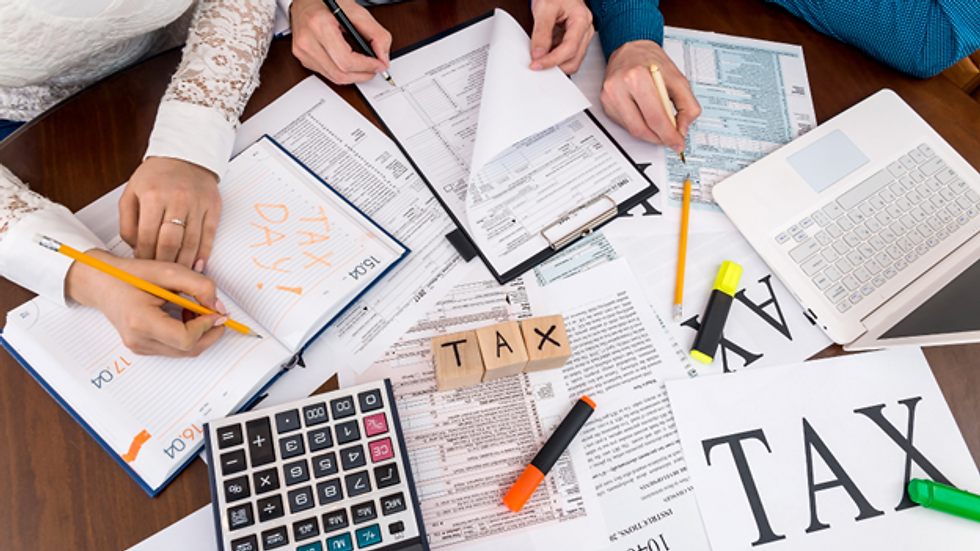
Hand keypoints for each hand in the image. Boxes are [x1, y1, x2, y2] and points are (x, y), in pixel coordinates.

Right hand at [65, 249, 226, 356]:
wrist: (102, 282)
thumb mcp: (169, 272)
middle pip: (188, 350)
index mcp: (140, 321)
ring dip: (199, 333)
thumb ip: (199, 287)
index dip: (206, 326)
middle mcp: (138, 340)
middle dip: (209, 333)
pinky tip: (184, 316)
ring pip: (183, 351)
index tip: (215, 311)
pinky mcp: (142, 347)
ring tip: (195, 310)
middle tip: (218, 315)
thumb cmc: (130, 275)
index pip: (185, 338)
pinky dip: (186, 335)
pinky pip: (173, 348)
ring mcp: (139, 347)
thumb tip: (218, 308)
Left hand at [119, 157, 220, 271]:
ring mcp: (197, 204)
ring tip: (178, 274)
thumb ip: (128, 223)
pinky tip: (197, 264)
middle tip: (161, 275)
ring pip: (190, 243)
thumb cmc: (157, 175)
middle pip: (169, 243)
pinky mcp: (213, 207)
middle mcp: (176, 199)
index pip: (146, 237)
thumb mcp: (131, 193)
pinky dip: (203, 253)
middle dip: (164, 263)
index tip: (144, 267)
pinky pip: (209, 236)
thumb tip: (135, 250)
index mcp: (152, 196)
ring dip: (184, 263)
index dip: (144, 257)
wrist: (185, 155)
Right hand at [290, 0, 391, 84]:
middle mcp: (307, 41)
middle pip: (340, 73)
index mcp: (319, 25)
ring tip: (365, 66)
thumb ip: (376, 34)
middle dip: (363, 74)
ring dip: (354, 76)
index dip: (366, 66)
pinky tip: (350, 63)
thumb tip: (383, 57)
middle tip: (375, 68)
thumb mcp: (356, 11)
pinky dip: (342, 72)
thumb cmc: (328, 2)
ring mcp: (302, 52)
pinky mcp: (302, 58)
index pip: (346, 60)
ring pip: (334, 78)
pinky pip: (327, 74)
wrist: (305, 0)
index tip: (379, 65)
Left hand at [529, 0, 593, 73]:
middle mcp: (586, 30)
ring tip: (541, 56)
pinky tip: (546, 52)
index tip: (536, 64)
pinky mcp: (576, 42)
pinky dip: (556, 59)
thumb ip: (541, 32)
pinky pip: (568, 57)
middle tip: (536, 63)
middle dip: (555, 65)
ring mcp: (582, 37)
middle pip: (574, 59)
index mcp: (581, 20)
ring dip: (556, 64)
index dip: (552, 60)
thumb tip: (538, 54)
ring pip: (572, 62)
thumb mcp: (544, 8)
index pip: (570, 48)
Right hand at [600, 40, 701, 150]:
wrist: (630, 49)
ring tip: (661, 129)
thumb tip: (683, 128)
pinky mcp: (606, 103)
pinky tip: (646, 118)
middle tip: (671, 139)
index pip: (655, 117)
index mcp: (637, 77)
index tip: (678, 142)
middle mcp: (619, 87)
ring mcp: (609, 96)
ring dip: (650, 135)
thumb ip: (687, 104)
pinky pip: (625, 125)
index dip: (669, 135)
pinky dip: (639, 126)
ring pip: (632, 130)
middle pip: (641, 127)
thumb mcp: (678, 77)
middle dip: (660, 138)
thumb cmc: (651, 61)